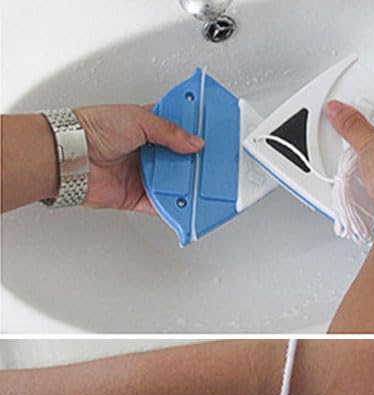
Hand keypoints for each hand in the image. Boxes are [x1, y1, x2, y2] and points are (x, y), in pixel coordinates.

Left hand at [75, 104, 203, 212]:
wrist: (73, 158)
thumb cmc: (93, 130)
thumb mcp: (137, 119)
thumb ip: (169, 131)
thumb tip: (195, 142)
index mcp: (147, 127)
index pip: (178, 130)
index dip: (194, 134)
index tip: (212, 139)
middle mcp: (148, 152)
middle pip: (181, 161)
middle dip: (196, 165)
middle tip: (213, 167)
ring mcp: (145, 176)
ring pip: (176, 185)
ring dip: (188, 188)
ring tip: (204, 188)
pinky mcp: (140, 197)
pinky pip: (164, 207)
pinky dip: (176, 209)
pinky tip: (188, 207)